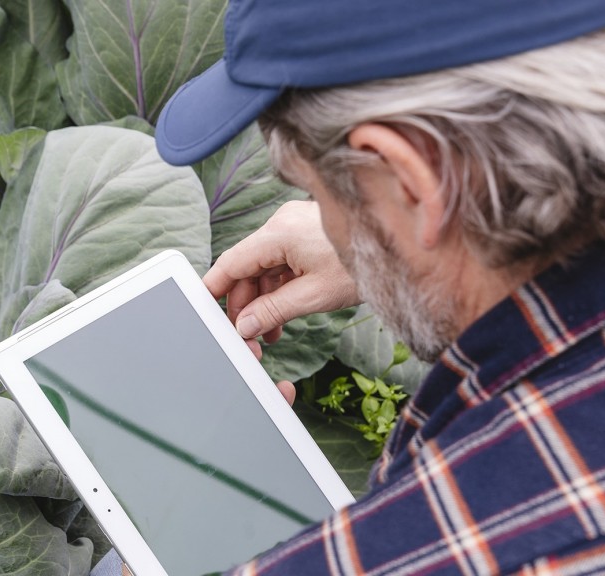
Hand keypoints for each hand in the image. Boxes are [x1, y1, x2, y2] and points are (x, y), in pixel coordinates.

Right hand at [204, 200, 359, 370]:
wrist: (402, 246)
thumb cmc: (362, 264)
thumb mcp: (313, 296)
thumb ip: (272, 311)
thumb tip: (244, 326)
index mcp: (279, 233)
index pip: (231, 262)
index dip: (214, 287)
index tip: (202, 308)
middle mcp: (281, 224)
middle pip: (246, 267)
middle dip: (244, 303)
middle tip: (247, 335)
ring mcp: (293, 226)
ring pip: (263, 267)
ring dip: (263, 299)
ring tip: (271, 332)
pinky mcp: (305, 233)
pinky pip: (280, 261)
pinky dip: (278, 286)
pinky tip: (283, 311)